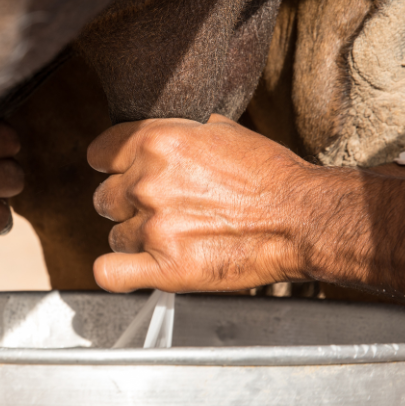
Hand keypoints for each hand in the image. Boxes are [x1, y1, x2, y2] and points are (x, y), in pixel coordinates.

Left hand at [87, 114, 312, 292]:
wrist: (303, 217)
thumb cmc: (271, 175)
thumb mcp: (222, 131)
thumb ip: (179, 135)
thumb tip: (162, 137)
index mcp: (157, 142)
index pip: (101, 154)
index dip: (113, 166)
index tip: (123, 175)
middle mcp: (148, 183)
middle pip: (105, 198)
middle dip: (127, 205)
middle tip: (160, 210)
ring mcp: (155, 227)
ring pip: (114, 236)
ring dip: (135, 239)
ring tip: (171, 238)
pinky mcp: (166, 267)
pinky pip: (109, 273)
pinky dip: (117, 273)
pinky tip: (135, 267)